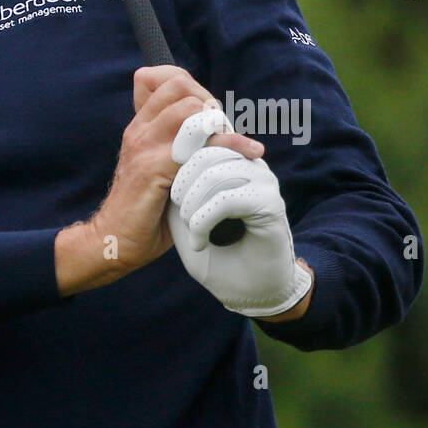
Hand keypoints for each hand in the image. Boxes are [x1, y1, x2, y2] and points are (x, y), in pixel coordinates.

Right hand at [85, 66, 263, 277]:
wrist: (115, 239)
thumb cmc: (145, 209)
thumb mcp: (160, 166)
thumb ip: (178, 144)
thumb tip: (216, 129)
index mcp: (141, 125)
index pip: (168, 78)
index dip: (197, 89)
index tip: (213, 116)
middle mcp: (140, 129)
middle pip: (181, 87)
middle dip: (211, 105)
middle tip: (225, 131)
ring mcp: (143, 147)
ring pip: (189, 110)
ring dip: (219, 125)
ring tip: (238, 145)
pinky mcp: (151, 169)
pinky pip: (195, 148)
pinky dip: (228, 148)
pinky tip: (248, 156)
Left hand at [167, 136, 313, 316]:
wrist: (249, 294)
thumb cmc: (214, 255)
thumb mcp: (183, 215)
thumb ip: (174, 185)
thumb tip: (158, 155)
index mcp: (230, 159)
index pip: (201, 132)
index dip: (177, 148)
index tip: (162, 183)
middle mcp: (248, 164)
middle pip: (204, 147)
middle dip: (180, 178)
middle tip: (174, 207)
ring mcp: (262, 180)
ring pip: (213, 171)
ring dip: (190, 202)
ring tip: (186, 226)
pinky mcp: (269, 204)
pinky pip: (226, 199)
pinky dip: (202, 220)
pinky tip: (197, 241)